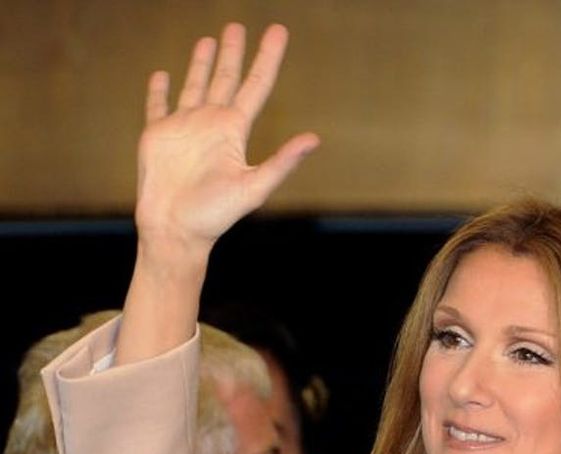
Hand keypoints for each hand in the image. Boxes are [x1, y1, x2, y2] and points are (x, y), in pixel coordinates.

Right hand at [135, 23, 318, 262]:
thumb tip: (314, 140)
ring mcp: (184, 129)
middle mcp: (211, 125)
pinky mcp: (158, 136)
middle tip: (237, 27)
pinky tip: (162, 75)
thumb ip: (282, 163)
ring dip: (201, 64)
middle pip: (225, 79)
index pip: (255, 86)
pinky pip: (157, 106)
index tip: (278, 31)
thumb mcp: (254, 188)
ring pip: (194, 86)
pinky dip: (158, 90)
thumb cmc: (214, 215)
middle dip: (233, 53)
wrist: (175, 230)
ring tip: (208, 40)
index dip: (267, 58)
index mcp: (233, 132)